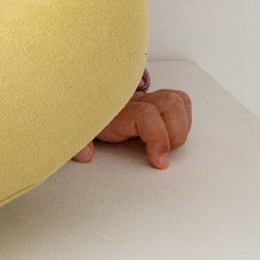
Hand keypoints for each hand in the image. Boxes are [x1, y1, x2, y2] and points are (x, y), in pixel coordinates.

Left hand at [71, 87, 191, 169]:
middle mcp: (136, 100)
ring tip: (168, 145)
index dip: (158, 138)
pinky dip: (182, 119)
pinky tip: (169, 135)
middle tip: (163, 154)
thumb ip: (78, 143)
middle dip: (174, 134)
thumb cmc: (84, 116)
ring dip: (181, 126)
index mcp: (118, 109)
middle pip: (170, 103)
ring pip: (177, 101)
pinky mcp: (153, 102)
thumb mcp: (77, 130)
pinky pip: (178, 102)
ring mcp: (146, 99)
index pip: (147, 115)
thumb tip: (85, 154)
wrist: (82, 98)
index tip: (160, 162)